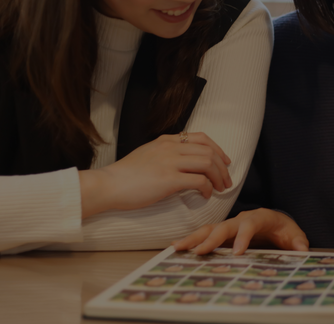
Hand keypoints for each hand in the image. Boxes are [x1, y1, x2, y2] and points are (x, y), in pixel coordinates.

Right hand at [79, 132, 230, 217]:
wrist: (107, 185)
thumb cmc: (125, 176)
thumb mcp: (147, 154)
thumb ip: (165, 154)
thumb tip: (183, 164)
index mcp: (166, 141)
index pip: (201, 138)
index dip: (218, 149)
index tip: (224, 161)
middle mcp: (170, 148)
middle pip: (209, 151)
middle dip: (222, 167)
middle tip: (226, 181)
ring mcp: (170, 162)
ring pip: (207, 163)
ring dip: (218, 177)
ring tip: (219, 189)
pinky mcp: (168, 179)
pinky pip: (199, 181)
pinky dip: (207, 188)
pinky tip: (205, 195)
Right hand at [172, 208, 308, 254]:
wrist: (276, 223)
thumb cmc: (283, 229)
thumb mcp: (294, 235)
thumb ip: (297, 241)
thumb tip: (301, 250)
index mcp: (260, 217)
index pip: (250, 224)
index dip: (243, 237)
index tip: (238, 253)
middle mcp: (241, 219)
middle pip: (224, 226)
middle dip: (211, 238)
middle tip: (199, 251)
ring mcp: (230, 226)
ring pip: (210, 229)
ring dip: (194, 238)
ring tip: (177, 247)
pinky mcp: (223, 234)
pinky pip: (206, 236)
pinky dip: (193, 241)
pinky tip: (177, 248)